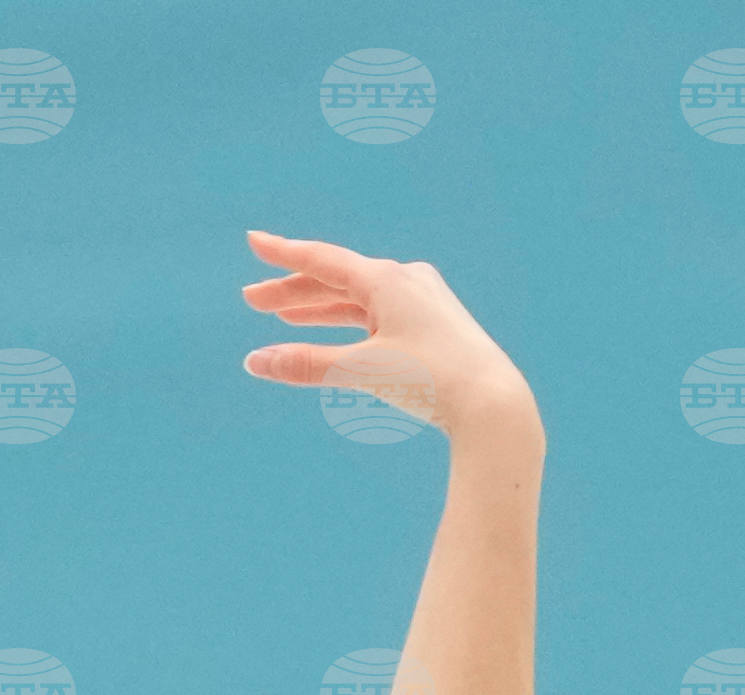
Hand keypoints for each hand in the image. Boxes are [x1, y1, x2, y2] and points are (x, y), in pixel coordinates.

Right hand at [239, 234, 537, 440]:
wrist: (492, 403)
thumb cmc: (429, 380)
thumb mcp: (362, 370)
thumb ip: (307, 364)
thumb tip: (254, 363)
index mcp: (386, 278)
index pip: (323, 260)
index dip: (284, 252)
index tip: (253, 241)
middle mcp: (405, 279)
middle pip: (337, 280)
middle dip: (294, 291)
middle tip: (253, 301)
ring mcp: (422, 301)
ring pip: (358, 300)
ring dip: (320, 309)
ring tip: (286, 319)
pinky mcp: (434, 325)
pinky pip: (380, 317)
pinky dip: (352, 325)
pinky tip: (339, 333)